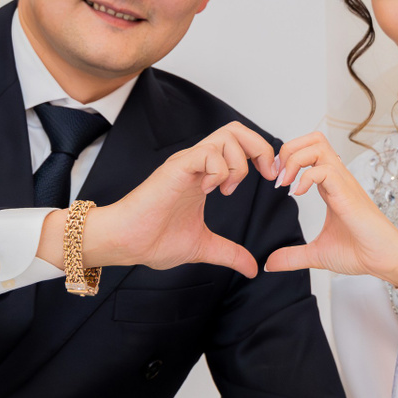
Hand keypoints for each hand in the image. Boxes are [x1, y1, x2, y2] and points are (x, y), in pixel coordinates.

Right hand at [39, 122, 277, 278]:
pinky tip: (212, 191)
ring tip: (228, 189)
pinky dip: (220, 170)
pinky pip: (207, 153)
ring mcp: (187, 163)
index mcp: (205, 174)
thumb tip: (252, 268)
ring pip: (226, 137)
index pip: (240, 143)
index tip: (270, 180)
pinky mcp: (176, 169)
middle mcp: (197, 163)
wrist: (127, 243)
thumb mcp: (203, 247)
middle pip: (237, 130)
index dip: (263, 155)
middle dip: (260, 148)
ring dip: (238, 163)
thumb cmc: (154, 240)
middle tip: (264, 175)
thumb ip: (229, 253)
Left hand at [263, 132, 397, 287]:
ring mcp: (344, 183)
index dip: (287, 159)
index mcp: (330, 186)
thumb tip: (270, 263)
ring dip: (294, 159)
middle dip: (289, 150)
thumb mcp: (317, 253)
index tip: (276, 183)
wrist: (385, 260)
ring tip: (285, 183)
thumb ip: (293, 256)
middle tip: (278, 176)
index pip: (309, 151)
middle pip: (313, 139)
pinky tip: (298, 194)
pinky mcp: (347, 193)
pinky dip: (306, 177)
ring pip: (318, 146)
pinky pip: (325, 170)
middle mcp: (337, 179)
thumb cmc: (360, 251)